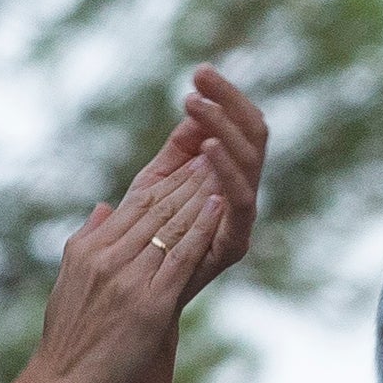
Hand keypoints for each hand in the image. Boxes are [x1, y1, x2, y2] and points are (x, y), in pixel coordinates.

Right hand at [18, 168, 232, 382]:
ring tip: (223, 165)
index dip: (167, 179)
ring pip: (170, 225)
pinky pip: (180, 256)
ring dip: (200, 192)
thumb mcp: (71, 281)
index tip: (191, 159)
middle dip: (188, 177)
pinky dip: (201, 228)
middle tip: (216, 149)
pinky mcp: (149, 304)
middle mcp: (107, 257)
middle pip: (155, 208)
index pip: (135, 205)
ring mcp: (128, 279)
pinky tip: (219, 205)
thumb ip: (88, 241)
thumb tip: (105, 206)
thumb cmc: (68, 343)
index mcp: (88, 250)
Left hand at [123, 67, 266, 296]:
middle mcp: (239, 195)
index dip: (224, 97)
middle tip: (201, 77)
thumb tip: (191, 111)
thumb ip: (176, 154)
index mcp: (224, 179)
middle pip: (253, 135)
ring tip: (195, 105)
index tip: (199, 71)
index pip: (238, 126)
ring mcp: (240, 219)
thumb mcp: (152, 190)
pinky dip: (227, 172)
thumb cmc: (137, 250)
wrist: (129, 311)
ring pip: (251, 160)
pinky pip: (240, 202)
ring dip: (224, 127)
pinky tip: (207, 146)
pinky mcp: (236, 244)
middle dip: (228, 103)